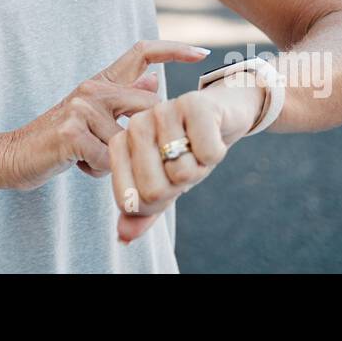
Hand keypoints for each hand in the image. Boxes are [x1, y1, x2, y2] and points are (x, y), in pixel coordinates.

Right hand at [0, 41, 209, 191]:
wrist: (13, 154)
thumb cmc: (58, 139)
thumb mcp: (92, 114)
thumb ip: (123, 96)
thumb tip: (154, 77)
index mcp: (100, 81)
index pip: (142, 52)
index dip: (174, 50)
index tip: (203, 52)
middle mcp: (93, 87)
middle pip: (150, 105)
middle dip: (150, 135)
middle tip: (126, 153)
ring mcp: (82, 107)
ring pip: (129, 141)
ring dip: (115, 160)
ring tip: (88, 158)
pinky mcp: (72, 132)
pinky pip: (109, 160)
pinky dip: (98, 171)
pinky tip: (77, 164)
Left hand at [110, 70, 265, 243]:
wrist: (220, 114)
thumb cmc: (187, 150)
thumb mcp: (165, 183)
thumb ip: (142, 210)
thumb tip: (124, 237)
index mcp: (120, 144)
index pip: (129, 201)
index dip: (156, 202)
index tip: (167, 181)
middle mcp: (136, 125)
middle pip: (153, 190)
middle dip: (179, 187)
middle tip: (186, 164)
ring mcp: (162, 111)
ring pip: (182, 173)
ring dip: (200, 169)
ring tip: (197, 149)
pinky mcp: (193, 103)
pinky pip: (208, 153)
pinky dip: (216, 152)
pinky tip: (212, 135)